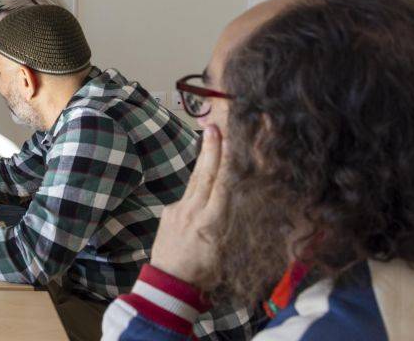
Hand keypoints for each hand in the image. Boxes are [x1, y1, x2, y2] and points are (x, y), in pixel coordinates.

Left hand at [149, 125, 228, 288]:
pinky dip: (197, 182)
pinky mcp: (168, 212)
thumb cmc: (206, 276)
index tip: (233, 144)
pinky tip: (204, 170)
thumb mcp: (227, 254)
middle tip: (215, 127)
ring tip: (209, 136)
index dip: (228, 165)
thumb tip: (245, 205)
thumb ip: (234, 227)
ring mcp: (178, 211)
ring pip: (195, 180)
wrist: (168, 285)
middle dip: (211, 151)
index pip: (222, 188)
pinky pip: (186, 194)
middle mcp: (193, 213)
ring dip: (204, 158)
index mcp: (211, 224)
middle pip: (206, 177)